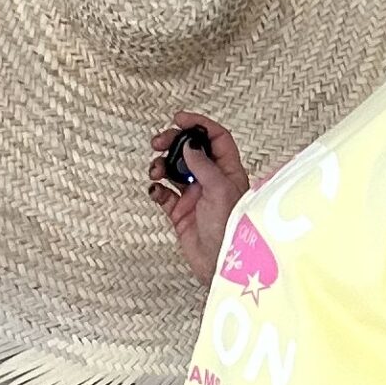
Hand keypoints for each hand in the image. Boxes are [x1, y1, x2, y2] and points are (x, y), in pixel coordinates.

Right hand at [147, 107, 251, 284]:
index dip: (199, 124)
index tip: (179, 118)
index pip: (216, 138)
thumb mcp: (220, 191)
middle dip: (172, 142)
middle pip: (190, 150)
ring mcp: (195, 196)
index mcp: (228, 172)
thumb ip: (203, 165)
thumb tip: (188, 144)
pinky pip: (164, 194)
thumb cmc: (231, 230)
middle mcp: (211, 181)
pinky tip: (155, 189)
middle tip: (157, 142)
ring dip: (161, 165)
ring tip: (155, 171)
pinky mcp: (180, 213)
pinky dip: (156, 188)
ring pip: (173, 170)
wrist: (220, 266)